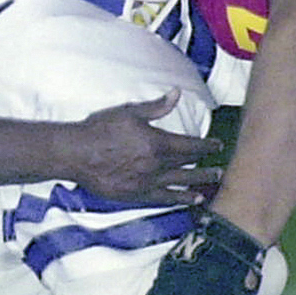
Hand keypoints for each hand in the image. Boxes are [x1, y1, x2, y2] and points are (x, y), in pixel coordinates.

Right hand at [69, 90, 223, 202]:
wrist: (76, 153)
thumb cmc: (100, 129)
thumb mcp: (129, 112)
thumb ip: (157, 107)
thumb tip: (177, 94)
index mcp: (156, 143)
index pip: (190, 146)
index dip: (206, 146)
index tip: (217, 145)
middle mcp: (155, 166)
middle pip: (187, 166)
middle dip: (206, 167)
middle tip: (220, 169)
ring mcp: (146, 183)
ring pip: (179, 185)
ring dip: (197, 184)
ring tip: (211, 186)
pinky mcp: (135, 195)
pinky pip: (162, 199)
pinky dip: (178, 199)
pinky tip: (189, 200)